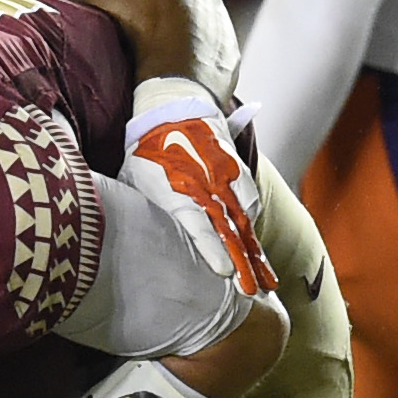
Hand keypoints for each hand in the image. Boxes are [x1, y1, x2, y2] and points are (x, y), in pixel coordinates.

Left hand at [123, 78, 274, 296]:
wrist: (174, 105)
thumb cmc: (147, 150)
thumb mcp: (134, 181)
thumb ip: (143, 213)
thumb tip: (132, 246)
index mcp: (179, 189)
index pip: (199, 224)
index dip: (212, 249)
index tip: (226, 273)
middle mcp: (208, 184)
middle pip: (230, 229)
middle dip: (244, 262)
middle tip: (254, 292)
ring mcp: (226, 177)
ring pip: (246, 219)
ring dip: (255, 251)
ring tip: (266, 281)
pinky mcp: (237, 172)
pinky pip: (249, 204)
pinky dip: (252, 228)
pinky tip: (257, 251)